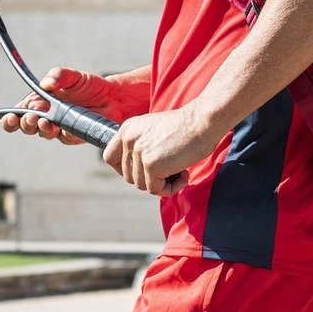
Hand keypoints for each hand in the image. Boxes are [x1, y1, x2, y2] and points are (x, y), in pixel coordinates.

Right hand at [1, 68, 123, 144]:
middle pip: (26, 126)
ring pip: (43, 133)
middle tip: (30, 118)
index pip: (18, 112)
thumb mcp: (72, 76)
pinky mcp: (72, 135)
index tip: (10, 117)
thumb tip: (45, 84)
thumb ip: (58, 76)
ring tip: (46, 123)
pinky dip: (62, 132)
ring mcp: (58, 127)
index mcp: (40, 102)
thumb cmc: (89, 86)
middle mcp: (46, 116)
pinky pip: (63, 137)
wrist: (112, 97)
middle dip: (24, 124)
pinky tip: (63, 127)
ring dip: (41, 129)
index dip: (10, 118)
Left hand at [102, 104, 220, 196]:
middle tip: (171, 169)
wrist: (202, 122)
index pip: (110, 157)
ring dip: (163, 183)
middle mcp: (129, 139)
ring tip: (180, 168)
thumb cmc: (186, 128)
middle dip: (150, 178)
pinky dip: (172, 188)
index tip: (142, 172)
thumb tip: (136, 172)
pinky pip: (156, 190)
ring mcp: (138, 152)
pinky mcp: (150, 164)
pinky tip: (184, 174)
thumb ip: (141, 146)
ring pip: (142, 185)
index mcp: (127, 129)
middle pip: (128, 176)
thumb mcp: (153, 131)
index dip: (124, 169)